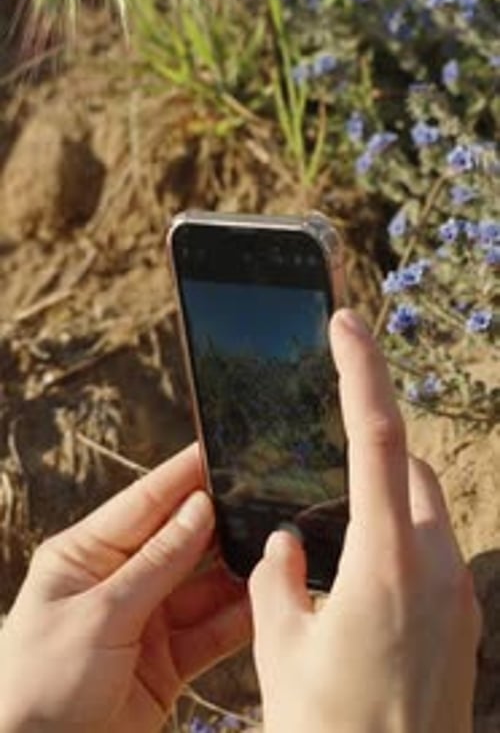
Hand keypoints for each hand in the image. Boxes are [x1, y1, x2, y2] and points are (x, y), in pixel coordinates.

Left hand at [0, 444, 249, 732]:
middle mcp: (117, 581)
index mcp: (85, 556)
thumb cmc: (40, 686)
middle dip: (218, 521)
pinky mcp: (166, 661)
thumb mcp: (99, 615)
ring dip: (236, 571)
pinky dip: (238, 618)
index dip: (183, 475)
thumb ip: (157, 563)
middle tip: (262, 494)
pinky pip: (209, 631)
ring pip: (202, 585)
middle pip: (178, 540)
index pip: (143, 503)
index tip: (218, 448)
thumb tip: (200, 508)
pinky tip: (265, 601)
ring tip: (274, 547)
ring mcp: (144, 621)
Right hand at [250, 309, 480, 732]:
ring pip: (425, 514)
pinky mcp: (463, 625)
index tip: (345, 322)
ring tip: (337, 556)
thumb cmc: (327, 730)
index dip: (360, 370)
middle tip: (324, 487)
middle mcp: (435, 567)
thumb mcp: (279, 649)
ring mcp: (457, 598)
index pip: (376, 437)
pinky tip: (362, 594)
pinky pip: (433, 556)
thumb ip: (275, 577)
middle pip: (410, 473)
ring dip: (386, 509)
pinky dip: (400, 548)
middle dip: (372, 458)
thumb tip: (282, 544)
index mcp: (384, 560)